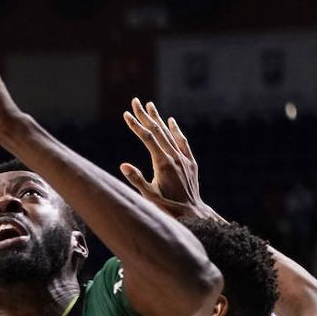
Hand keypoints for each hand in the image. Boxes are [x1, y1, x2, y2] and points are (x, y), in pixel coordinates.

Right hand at [120, 99, 219, 220]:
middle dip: (145, 115)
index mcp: (162, 164)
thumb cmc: (168, 208)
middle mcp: (174, 158)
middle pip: (157, 131)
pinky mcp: (190, 163)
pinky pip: (182, 142)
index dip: (136, 125)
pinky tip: (171, 121)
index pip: (147, 138)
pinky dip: (175, 130)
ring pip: (169, 134)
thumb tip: (123, 165)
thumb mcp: (149, 197)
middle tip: (135, 101)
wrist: (193, 215)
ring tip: (150, 106)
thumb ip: (137, 180)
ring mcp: (184, 159)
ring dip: (158, 119)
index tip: (126, 114)